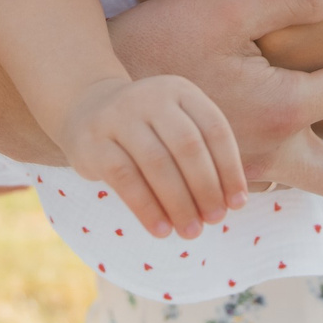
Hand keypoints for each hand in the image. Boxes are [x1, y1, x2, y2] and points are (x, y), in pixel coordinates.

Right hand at [60, 74, 248, 238]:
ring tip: (191, 231)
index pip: (214, 129)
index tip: (237, 203)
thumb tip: (230, 201)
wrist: (85, 108)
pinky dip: (147, 208)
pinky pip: (125, 179)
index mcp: (180, 91)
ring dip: (179, 203)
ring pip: (157, 163)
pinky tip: (161, 230)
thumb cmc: (146, 128)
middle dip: (205, 188)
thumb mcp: (175, 124)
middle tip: (215, 220)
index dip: (230, 168)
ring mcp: (119, 117)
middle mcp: (150, 97)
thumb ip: (202, 153)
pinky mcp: (94, 143)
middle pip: (187, 146)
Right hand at [108, 0, 322, 200]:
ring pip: (303, 184)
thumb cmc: (153, 46)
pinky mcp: (212, 176)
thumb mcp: (224, 7)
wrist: (89, 100)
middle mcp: (269, 154)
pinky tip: (274, 126)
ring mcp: (240, 173)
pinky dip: (285, 159)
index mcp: (283, 110)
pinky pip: (265, 182)